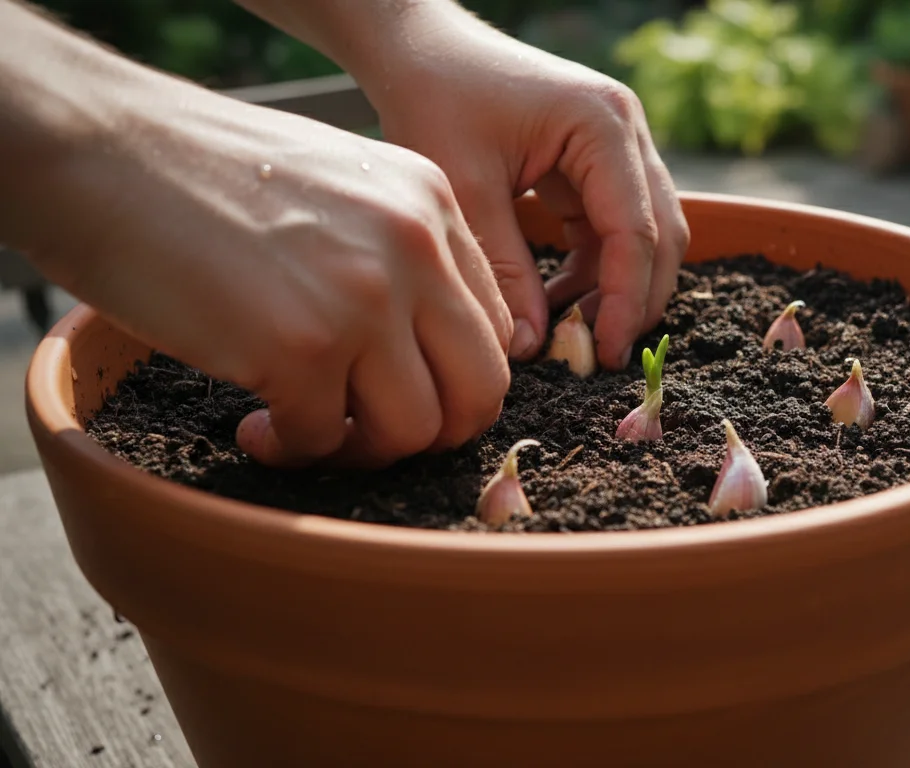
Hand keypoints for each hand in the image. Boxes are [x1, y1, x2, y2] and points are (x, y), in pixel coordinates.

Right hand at [30, 70, 511, 468]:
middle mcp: (417, 249)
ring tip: (307, 429)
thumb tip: (432, 352)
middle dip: (434, 434)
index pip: (495, 329)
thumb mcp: (346, 186)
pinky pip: (324, 439)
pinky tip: (255, 421)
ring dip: (362, 451)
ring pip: (416, 430)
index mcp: (434, 205)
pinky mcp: (300, 348)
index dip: (453, 379)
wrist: (106, 151)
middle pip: (481, 391)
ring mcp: (364, 299)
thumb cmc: (213, 174)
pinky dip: (292, 448)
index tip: (400, 390)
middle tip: (373, 434)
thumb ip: (404, 253)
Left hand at [351, 3, 689, 368]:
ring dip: (618, 287)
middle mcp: (626, 131)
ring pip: (646, 234)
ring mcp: (619, 145)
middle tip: (600, 355)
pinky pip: (615, 227)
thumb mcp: (466, 190)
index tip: (606, 353)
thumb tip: (532, 347)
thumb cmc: (436, 99)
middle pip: (660, 234)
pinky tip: (559, 300)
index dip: (626, 300)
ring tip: (573, 334)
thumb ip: (505, 270)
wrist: (421, 50)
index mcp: (603, 125)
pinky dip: (596, 268)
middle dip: (636, 299)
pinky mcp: (599, 161)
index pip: (636, 229)